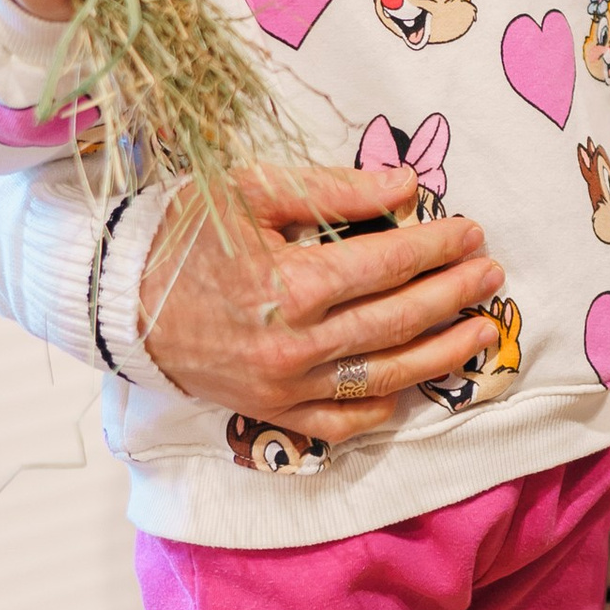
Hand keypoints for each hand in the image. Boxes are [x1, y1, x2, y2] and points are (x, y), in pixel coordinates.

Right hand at [138, 162, 509, 443]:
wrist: (117, 297)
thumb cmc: (184, 231)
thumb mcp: (254, 191)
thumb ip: (335, 190)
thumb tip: (407, 185)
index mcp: (292, 282)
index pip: (390, 264)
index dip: (439, 246)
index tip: (472, 231)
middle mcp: (294, 343)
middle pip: (399, 322)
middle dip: (454, 296)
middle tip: (491, 275)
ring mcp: (283, 386)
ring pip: (384, 377)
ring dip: (440, 354)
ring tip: (480, 331)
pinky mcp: (270, 412)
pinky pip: (341, 424)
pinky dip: (382, 409)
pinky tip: (414, 387)